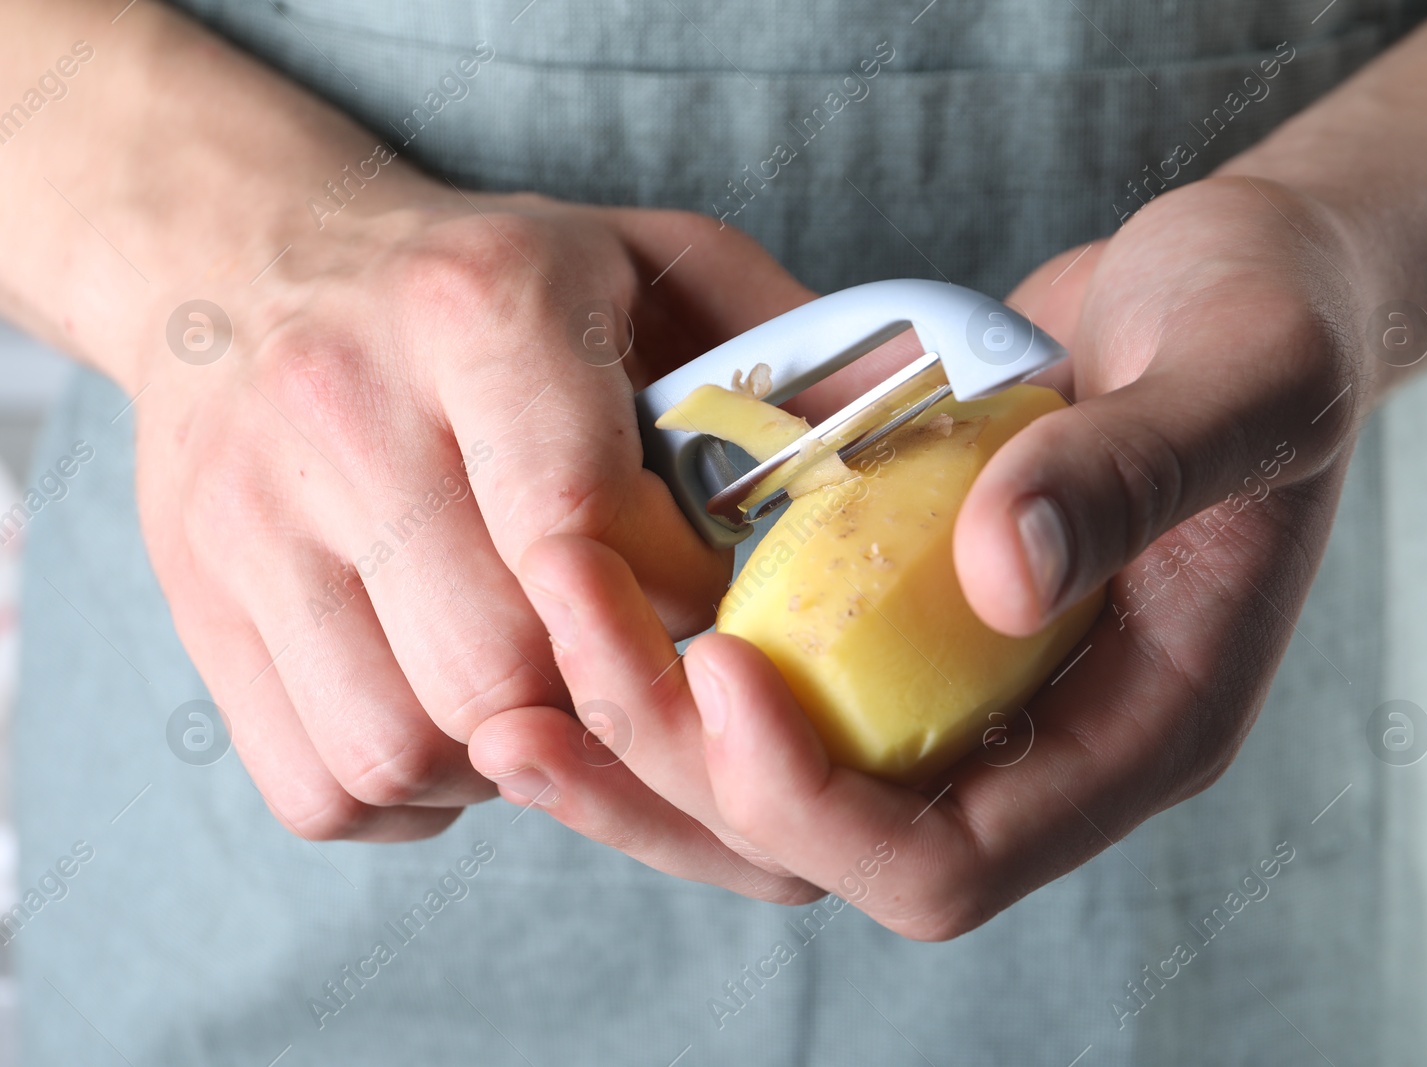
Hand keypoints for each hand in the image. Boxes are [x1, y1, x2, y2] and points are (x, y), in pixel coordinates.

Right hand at [137, 188, 809, 841]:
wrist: (243, 258)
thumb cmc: (485, 276)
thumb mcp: (648, 260)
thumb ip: (776, 357)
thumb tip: (891, 483)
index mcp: (477, 312)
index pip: (580, 528)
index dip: (668, 617)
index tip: (711, 626)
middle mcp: (341, 412)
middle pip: (495, 670)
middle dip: (600, 711)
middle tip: (641, 685)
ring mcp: (245, 519)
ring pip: (401, 747)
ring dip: (507, 766)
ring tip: (549, 701)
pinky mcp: (195, 605)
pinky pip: (318, 785)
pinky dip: (412, 793)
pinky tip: (456, 720)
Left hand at [468, 174, 1373, 934]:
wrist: (1235, 286)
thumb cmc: (1265, 321)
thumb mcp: (1241, 375)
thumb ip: (1137, 471)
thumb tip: (999, 574)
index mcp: (1139, 734)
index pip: (947, 864)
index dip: (816, 803)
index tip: (721, 666)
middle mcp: (1044, 744)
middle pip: (829, 851)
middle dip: (684, 783)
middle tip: (559, 677)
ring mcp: (973, 693)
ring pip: (779, 795)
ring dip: (645, 757)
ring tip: (519, 693)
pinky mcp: (911, 628)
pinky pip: (778, 697)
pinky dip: (672, 684)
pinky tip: (586, 625)